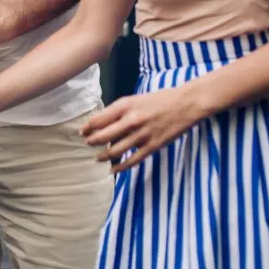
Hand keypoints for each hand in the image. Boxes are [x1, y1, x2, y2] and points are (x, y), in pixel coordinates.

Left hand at [80, 84, 207, 172]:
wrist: (186, 104)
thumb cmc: (159, 99)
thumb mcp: (135, 99)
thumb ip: (120, 111)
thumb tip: (103, 124)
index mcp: (124, 105)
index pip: (98, 119)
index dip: (87, 128)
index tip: (82, 132)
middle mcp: (130, 120)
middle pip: (103, 136)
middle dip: (92, 142)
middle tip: (87, 144)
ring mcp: (141, 135)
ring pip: (115, 150)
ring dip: (103, 156)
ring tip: (97, 158)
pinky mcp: (152, 146)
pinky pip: (132, 160)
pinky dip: (120, 166)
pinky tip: (113, 169)